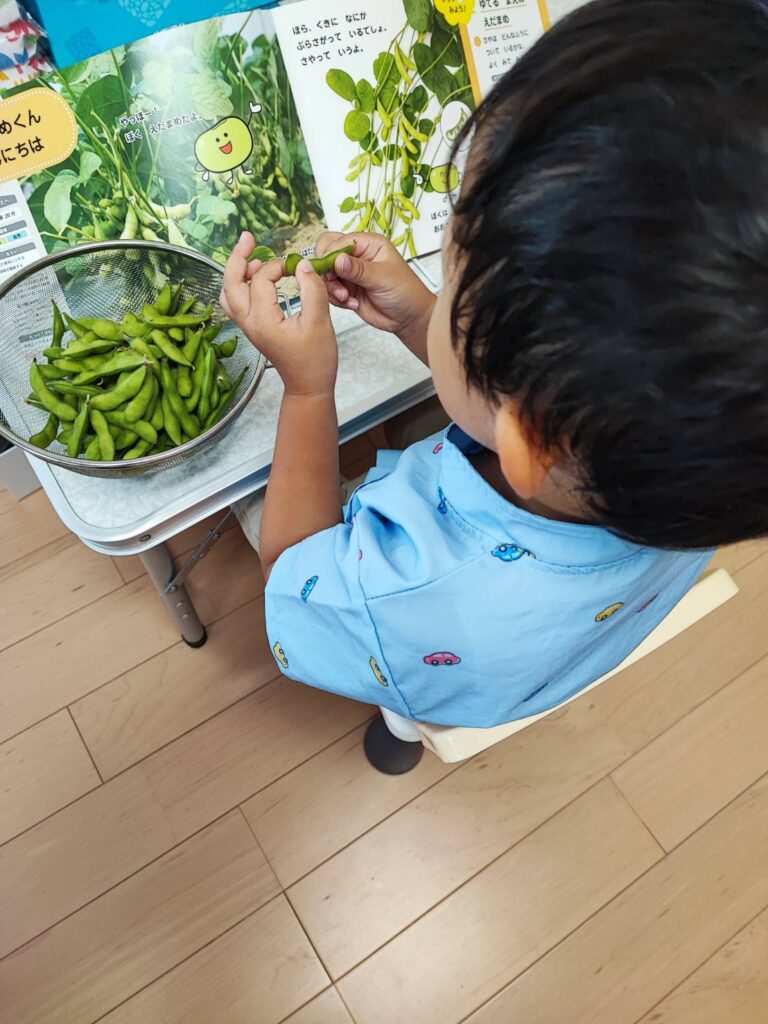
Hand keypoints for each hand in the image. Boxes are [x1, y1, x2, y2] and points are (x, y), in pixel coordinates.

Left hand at [221, 232, 337, 397]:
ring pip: (229, 293)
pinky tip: (254, 278)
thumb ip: (312, 289)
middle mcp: (249, 322)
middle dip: (238, 257)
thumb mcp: (320, 322)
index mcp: (263, 320)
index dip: (279, 265)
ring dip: (237, 272)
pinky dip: (241, 286)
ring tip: (251, 256)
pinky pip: (236, 303)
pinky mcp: (253, 329)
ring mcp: (248, 327)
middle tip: (248, 237)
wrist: (308, 386)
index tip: (298, 266)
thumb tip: (302, 264)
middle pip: (230, 283)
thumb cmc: (315, 360)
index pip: (262, 279)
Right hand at [316, 231, 435, 341]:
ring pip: (325, 275)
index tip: (331, 272)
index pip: (338, 241)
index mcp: (368, 244)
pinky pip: (329, 291)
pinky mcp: (347, 289)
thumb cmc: (405, 292)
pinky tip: (352, 304)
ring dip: (332, 289)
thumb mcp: (383, 278)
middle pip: (326, 253)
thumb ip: (359, 270)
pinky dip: (336, 299)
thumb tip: (338, 260)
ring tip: (348, 299)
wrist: (409, 318)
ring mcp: (350, 273)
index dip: (330, 256)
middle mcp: (357, 256)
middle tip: (336, 285)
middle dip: (327, 271)